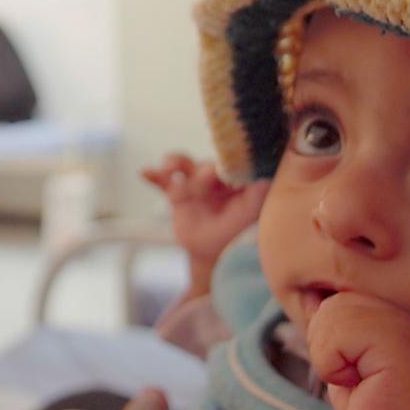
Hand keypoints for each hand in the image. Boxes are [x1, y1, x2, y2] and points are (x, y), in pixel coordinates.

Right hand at [142, 153, 269, 292]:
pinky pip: (162, 182)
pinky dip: (154, 176)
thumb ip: (258, 192)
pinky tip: (145, 171)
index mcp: (234, 176)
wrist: (214, 252)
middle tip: (208, 175)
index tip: (227, 159)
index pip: (230, 159)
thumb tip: (265, 175)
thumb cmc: (236, 229)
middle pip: (205, 164)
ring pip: (182, 166)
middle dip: (203, 172)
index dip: (228, 156)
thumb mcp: (251, 211)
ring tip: (168, 167)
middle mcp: (214, 175)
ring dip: (174, 162)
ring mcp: (194, 183)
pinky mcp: (176, 194)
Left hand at [307, 293, 409, 409]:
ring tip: (360, 382)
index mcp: (392, 313)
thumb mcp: (346, 363)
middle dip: (328, 347)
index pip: (338, 298)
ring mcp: (400, 321)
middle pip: (332, 304)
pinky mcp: (392, 339)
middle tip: (357, 378)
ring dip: (330, 359)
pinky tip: (361, 385)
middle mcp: (400, 310)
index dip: (331, 339)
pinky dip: (333, 368)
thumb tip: (307, 299)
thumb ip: (334, 330)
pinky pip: (333, 339)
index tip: (356, 370)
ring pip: (329, 315)